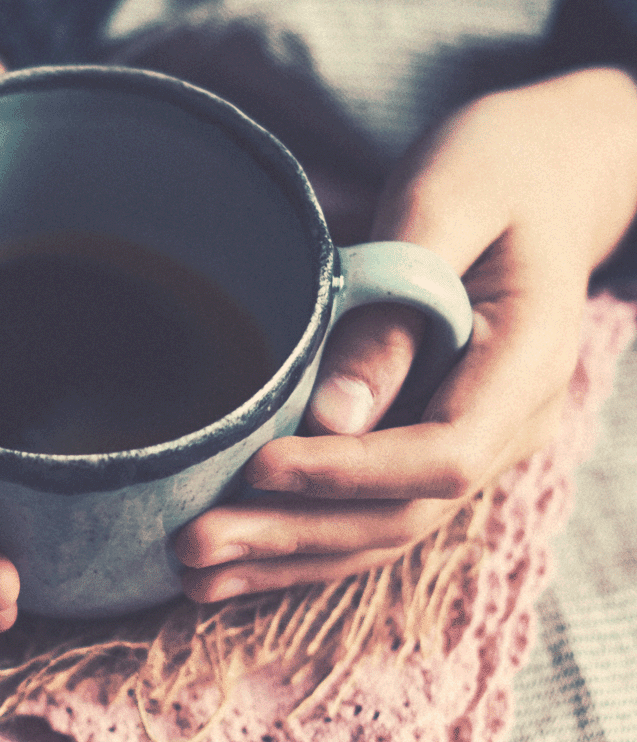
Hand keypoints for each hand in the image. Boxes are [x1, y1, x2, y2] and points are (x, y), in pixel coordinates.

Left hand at [177, 66, 636, 600]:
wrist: (548, 170)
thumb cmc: (496, 166)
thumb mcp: (446, 207)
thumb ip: (397, 310)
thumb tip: (332, 420)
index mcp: (523, 367)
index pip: (441, 457)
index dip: (347, 475)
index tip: (258, 469)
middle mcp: (504, 423)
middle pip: (401, 514)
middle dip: (294, 535)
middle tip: (193, 545)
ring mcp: (470, 437)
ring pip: (382, 529)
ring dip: (288, 556)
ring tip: (195, 574)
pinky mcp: (428, 434)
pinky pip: (371, 505)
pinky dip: (304, 535)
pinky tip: (240, 557)